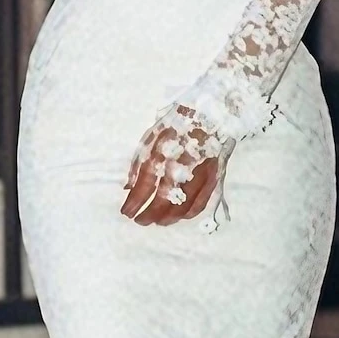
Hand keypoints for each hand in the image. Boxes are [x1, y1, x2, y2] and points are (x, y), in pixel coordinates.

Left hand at [120, 105, 234, 227]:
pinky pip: (200, 203)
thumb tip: (128, 187)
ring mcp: (197, 175)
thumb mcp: (150, 138)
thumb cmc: (176, 126)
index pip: (144, 187)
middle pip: (162, 202)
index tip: (126, 212)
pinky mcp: (212, 178)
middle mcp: (179, 168)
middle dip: (149, 215)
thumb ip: (138, 164)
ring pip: (181, 207)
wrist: (209, 116)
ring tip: (157, 222)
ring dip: (167, 219)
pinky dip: (188, 214)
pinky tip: (178, 216)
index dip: (134, 203)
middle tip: (140, 221)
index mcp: (161, 155)